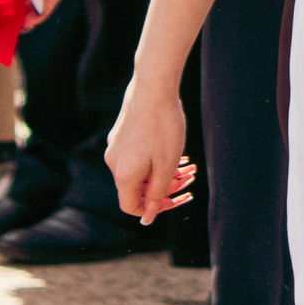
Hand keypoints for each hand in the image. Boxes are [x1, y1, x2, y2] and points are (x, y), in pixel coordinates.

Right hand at [105, 78, 198, 224]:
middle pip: (138, 187)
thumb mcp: (166, 166)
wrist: (153, 86)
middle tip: (188, 177)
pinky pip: (137, 155)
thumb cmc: (163, 127)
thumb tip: (148, 218)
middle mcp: (114, 162)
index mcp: (123, 175)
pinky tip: (174, 148)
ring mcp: (116, 146)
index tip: (175, 199)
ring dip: (163, 171)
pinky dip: (155, 158)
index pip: (132, 206)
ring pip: (140, 169)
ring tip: (188, 163)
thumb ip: (157, 194)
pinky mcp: (122, 133)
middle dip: (165, 186)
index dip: (153, 209)